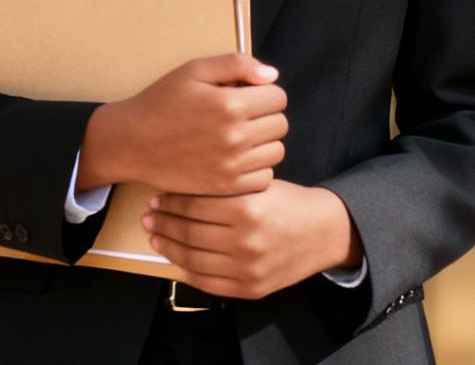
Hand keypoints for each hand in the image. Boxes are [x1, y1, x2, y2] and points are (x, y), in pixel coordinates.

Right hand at [79, 54, 287, 195]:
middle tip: (242, 115)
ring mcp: (231, 165)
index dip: (264, 93)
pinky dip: (256, 168)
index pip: (279, 97)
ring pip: (276, 151)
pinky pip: (263, 178)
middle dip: (266, 115)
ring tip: (239, 135)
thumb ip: (237, 65)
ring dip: (264, 142)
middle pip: (280, 124)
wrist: (131, 142)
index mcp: (231, 105)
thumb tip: (273, 76)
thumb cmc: (162, 102)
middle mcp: (235, 137)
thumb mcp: (195, 70)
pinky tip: (236, 157)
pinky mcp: (224, 187)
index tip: (246, 95)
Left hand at [143, 179, 363, 298]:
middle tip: (149, 216)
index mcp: (249, 208)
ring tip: (156, 237)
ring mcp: (248, 269)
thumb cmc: (290, 203)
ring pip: (193, 260)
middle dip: (163, 224)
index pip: (194, 207)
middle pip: (189, 233)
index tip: (157, 198)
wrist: (325, 231)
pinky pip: (208, 283)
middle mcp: (247, 240)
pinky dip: (187, 271)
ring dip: (169, 247)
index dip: (170, 202)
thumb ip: (224, 190)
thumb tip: (178, 192)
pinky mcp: (251, 289)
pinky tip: (177, 260)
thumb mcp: (260, 186)